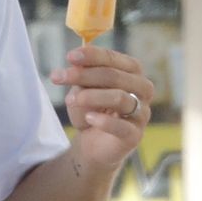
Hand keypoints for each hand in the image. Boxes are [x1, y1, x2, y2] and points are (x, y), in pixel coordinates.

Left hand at [51, 45, 154, 170]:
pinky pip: (123, 127)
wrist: (93, 144)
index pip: (114, 58)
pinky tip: (89, 118)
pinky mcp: (135, 135)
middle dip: (85, 75)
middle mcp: (142, 90)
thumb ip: (81, 78)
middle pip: (116, 76)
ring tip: (70, 100)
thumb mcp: (82, 90)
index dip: (93, 55)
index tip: (70, 56)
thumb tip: (74, 63)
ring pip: (120, 98)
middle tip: (59, 77)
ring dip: (92, 96)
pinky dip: (104, 121)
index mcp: (131, 72)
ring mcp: (141, 113)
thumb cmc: (91, 110)